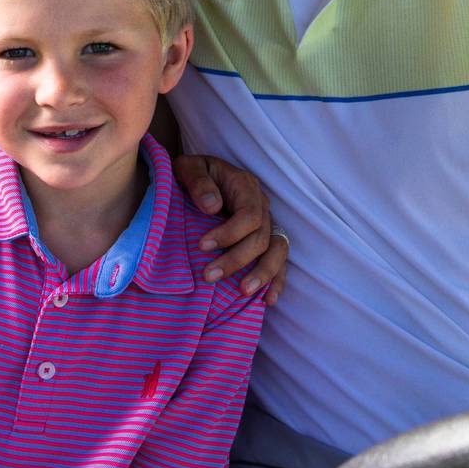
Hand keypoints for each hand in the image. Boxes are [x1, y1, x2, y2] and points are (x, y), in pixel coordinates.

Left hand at [173, 154, 287, 302]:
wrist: (201, 175)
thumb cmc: (194, 173)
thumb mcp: (190, 167)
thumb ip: (199, 182)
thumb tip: (212, 207)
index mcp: (246, 187)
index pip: (248, 216)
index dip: (229, 233)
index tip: (201, 246)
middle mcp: (262, 206)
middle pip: (260, 238)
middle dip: (236, 260)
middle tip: (208, 276)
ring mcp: (267, 224)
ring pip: (276, 252)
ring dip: (262, 274)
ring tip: (243, 292)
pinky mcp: (266, 239)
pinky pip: (279, 261)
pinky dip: (277, 281)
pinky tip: (268, 300)